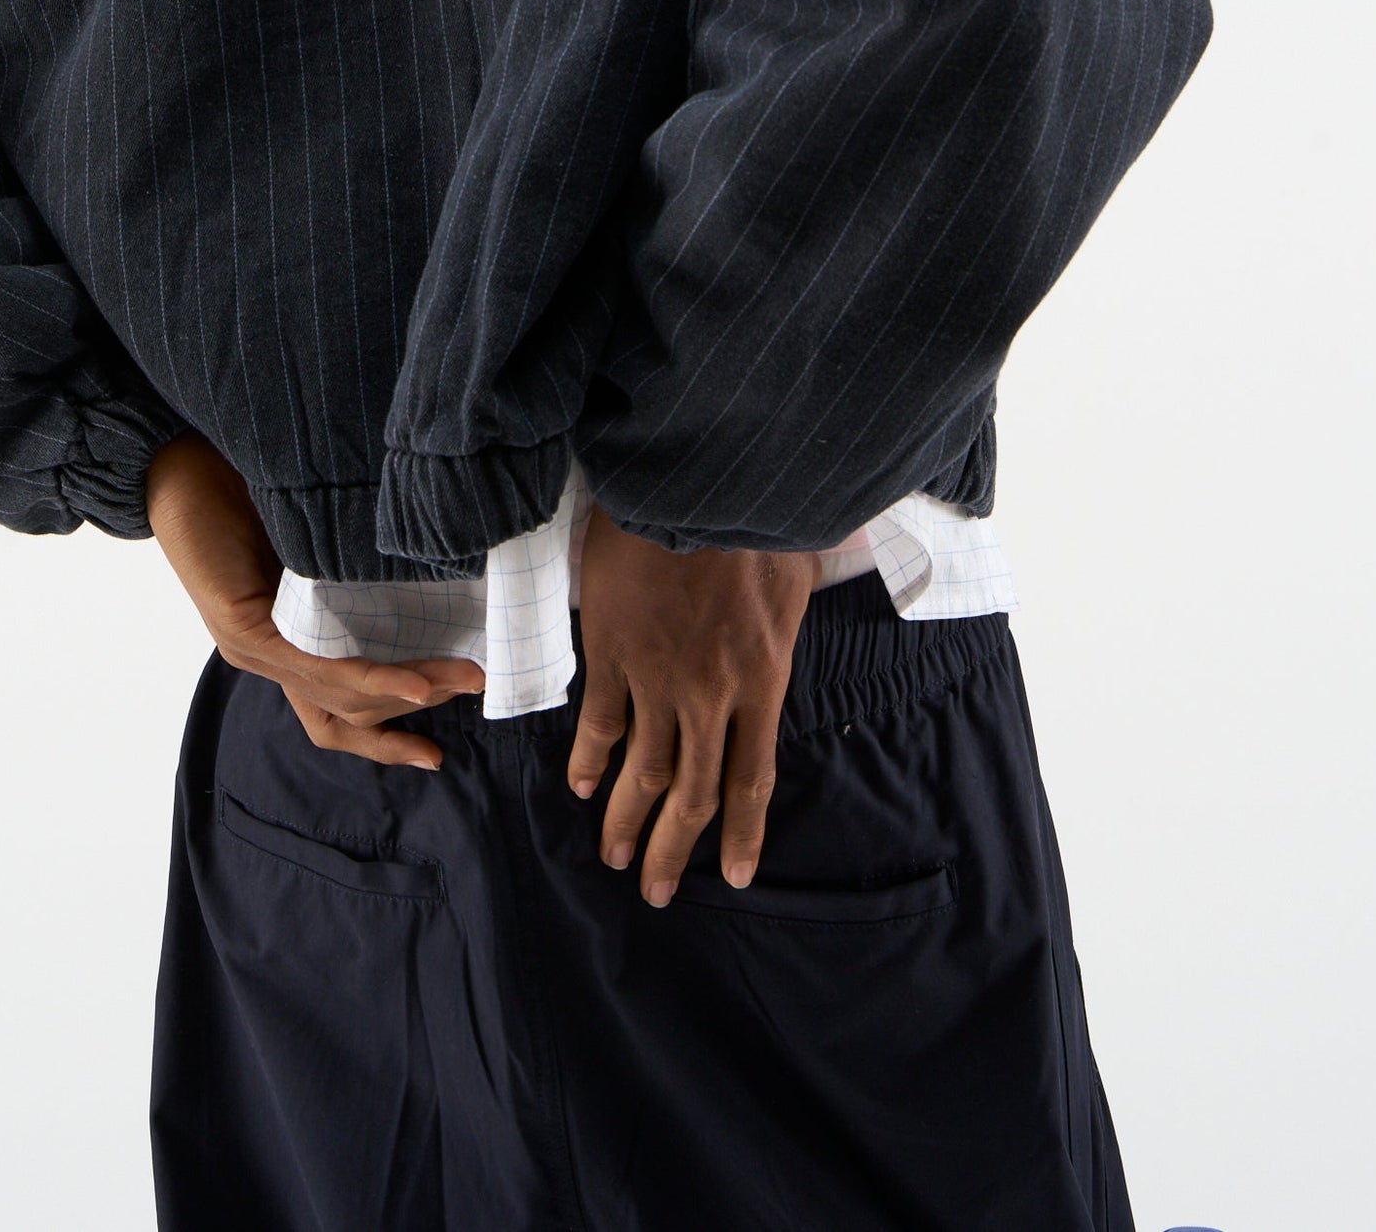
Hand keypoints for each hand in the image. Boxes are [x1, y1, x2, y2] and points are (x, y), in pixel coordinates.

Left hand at [144, 434, 484, 769]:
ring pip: (339, 696)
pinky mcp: (242, 630)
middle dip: (418, 710)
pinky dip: (367, 678)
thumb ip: (351, 562)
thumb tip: (424, 557)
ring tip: (459, 681)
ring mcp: (252, 649)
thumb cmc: (245, 486)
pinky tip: (411, 681)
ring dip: (405, 695)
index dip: (386, 739)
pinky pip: (314, 668)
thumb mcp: (312, 532)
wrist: (178, 463)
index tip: (436, 753)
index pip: (337, 714)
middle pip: (349, 713)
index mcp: (286, 643)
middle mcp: (268, 657)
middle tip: (477, 685)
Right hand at [566, 505, 818, 903]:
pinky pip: (600, 721)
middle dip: (674, 848)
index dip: (742, 833)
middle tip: (656, 892)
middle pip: (693, 792)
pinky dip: (590, 758)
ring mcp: (659, 676)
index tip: (733, 877)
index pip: (753, 778)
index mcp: (762, 681)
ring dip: (627, 818)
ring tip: (614, 855)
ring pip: (642, 768)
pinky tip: (583, 785)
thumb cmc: (751, 522)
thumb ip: (785, 624)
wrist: (694, 483)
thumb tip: (789, 630)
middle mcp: (712, 694)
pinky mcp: (613, 650)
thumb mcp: (792, 580)